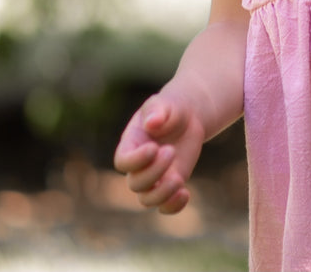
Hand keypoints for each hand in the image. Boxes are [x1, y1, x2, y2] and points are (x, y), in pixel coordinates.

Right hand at [113, 89, 205, 213]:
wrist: (187, 118)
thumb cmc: (171, 108)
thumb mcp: (165, 104)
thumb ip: (157, 110)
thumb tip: (151, 123)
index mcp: (131, 145)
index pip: (123, 162)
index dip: (136, 160)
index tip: (154, 147)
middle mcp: (139, 165)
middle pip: (136, 183)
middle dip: (154, 172)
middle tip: (171, 150)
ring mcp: (154, 177)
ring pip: (147, 199)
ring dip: (162, 194)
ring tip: (179, 178)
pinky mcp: (169, 183)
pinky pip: (165, 206)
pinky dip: (174, 206)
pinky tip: (186, 193)